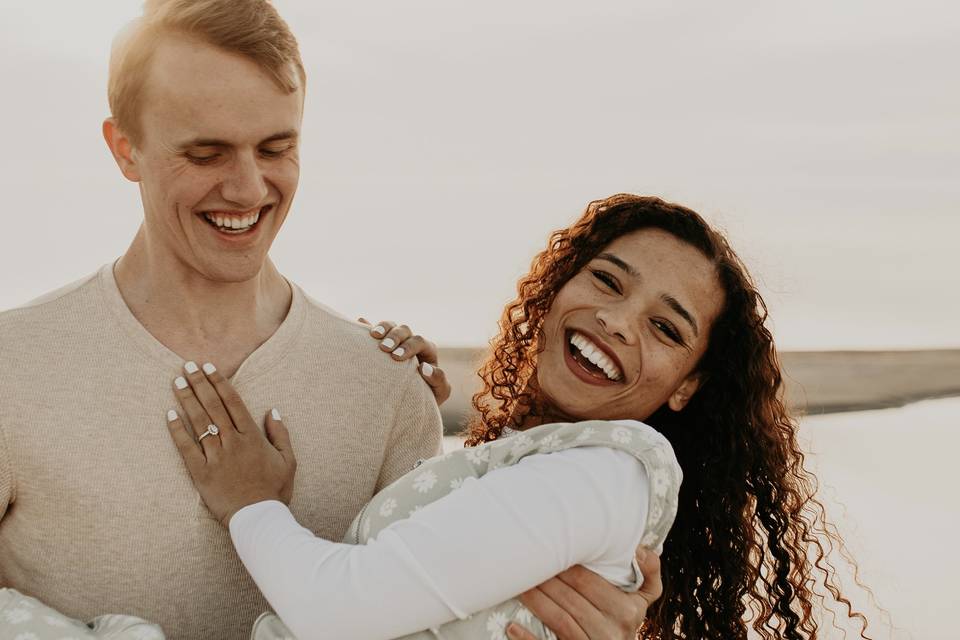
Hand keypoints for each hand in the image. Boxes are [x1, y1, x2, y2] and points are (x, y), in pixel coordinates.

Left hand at [166, 361, 296, 526]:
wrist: (259, 519)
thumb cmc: (275, 490)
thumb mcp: (289, 460)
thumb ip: (280, 434)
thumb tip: (272, 411)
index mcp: (252, 437)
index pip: (233, 402)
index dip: (219, 382)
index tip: (209, 367)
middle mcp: (232, 442)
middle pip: (213, 406)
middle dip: (199, 384)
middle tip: (187, 365)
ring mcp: (216, 457)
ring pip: (199, 422)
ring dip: (187, 400)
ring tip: (177, 382)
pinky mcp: (201, 473)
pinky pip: (186, 448)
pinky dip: (177, 431)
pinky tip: (169, 415)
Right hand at [358, 318, 450, 404]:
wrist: (409, 403)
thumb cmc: (427, 397)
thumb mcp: (439, 392)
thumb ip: (438, 380)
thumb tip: (424, 368)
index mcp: (427, 350)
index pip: (419, 341)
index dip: (409, 347)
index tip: (397, 357)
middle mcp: (411, 342)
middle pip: (405, 330)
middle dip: (394, 337)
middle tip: (384, 348)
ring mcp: (395, 341)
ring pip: (391, 325)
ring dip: (382, 328)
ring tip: (373, 335)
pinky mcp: (380, 344)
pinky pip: (373, 330)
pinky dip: (366, 325)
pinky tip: (359, 322)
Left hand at [508, 548, 662, 639]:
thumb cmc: (626, 617)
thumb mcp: (645, 597)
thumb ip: (648, 571)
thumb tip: (637, 548)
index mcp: (628, 610)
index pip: (588, 582)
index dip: (565, 564)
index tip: (547, 549)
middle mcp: (612, 631)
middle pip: (570, 599)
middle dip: (545, 578)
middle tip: (525, 561)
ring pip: (559, 620)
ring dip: (535, 600)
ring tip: (518, 584)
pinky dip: (528, 639)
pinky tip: (512, 627)